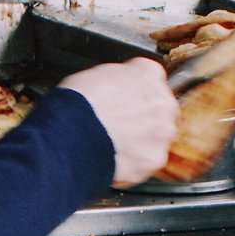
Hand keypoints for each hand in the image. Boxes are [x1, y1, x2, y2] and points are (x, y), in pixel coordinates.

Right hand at [58, 59, 177, 186]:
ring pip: (156, 137)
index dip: (134, 90)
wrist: (72, 135)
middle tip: (118, 123)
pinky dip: (133, 162)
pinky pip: (147, 161)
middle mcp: (163, 102)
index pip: (151, 76)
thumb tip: (116, 86)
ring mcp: (161, 133)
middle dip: (143, 117)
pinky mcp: (154, 159)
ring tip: (112, 143)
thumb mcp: (95, 73)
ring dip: (140, 141)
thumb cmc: (78, 104)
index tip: (125, 98)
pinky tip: (113, 157)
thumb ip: (118, 78)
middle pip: (160, 109)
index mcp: (148, 73)